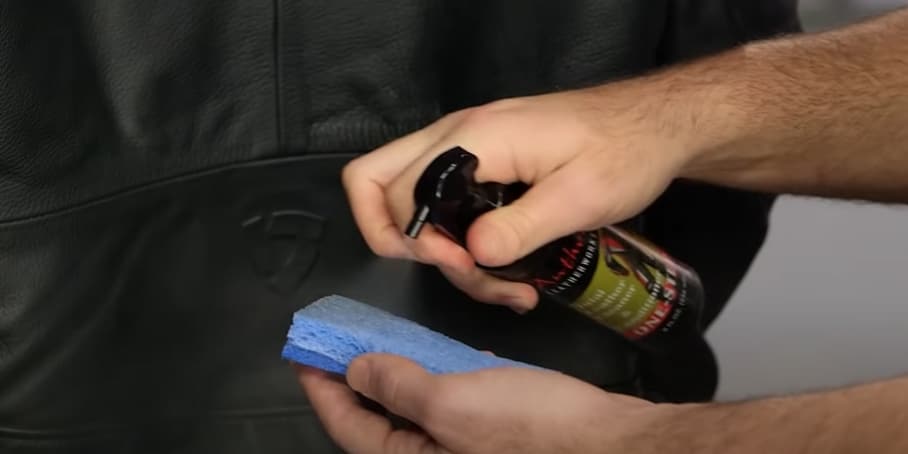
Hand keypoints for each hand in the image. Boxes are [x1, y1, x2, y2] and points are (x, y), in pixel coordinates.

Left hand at [297, 354, 660, 453]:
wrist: (609, 444)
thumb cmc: (530, 429)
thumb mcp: (452, 403)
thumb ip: (398, 386)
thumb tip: (356, 370)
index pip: (350, 428)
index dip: (323, 389)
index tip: (304, 354)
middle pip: (378, 420)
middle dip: (356, 379)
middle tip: (339, 340)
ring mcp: (464, 447)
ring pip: (414, 410)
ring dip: (396, 374)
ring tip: (379, 339)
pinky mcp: (492, 431)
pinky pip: (449, 405)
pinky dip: (438, 377)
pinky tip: (438, 352)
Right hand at [342, 84, 696, 311]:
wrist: (653, 125)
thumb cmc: (624, 153)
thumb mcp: (580, 198)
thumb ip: (521, 227)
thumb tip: (473, 254)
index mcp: (474, 140)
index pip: (396, 190)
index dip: (417, 240)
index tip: (466, 264)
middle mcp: (456, 136)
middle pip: (374, 183)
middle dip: (403, 242)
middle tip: (463, 269)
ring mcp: (465, 147)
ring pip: (409, 200)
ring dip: (445, 254)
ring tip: (507, 286)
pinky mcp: (481, 162)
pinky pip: (444, 202)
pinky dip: (462, 242)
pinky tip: (507, 272)